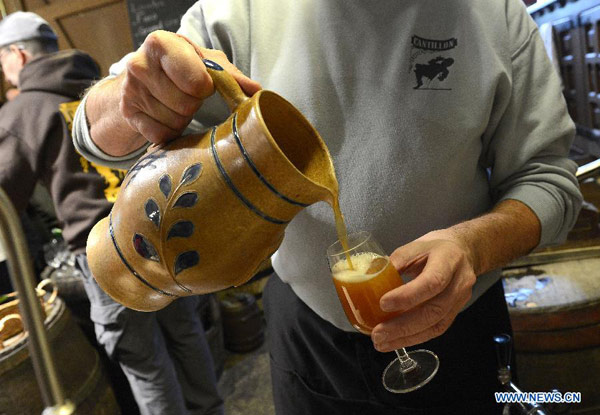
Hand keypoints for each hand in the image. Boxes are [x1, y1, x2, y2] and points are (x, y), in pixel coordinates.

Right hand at [120, 30, 261, 143]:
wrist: (144, 79)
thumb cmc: (182, 67)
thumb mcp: (206, 63)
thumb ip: (230, 76)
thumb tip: (256, 92)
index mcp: (161, 43)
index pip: (197, 81)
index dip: (205, 88)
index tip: (203, 84)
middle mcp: (139, 64)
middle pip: (186, 104)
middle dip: (193, 104)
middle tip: (187, 95)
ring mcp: (130, 90)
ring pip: (174, 121)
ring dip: (182, 119)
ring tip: (176, 105)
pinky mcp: (128, 114)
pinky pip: (160, 135)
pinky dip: (169, 132)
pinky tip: (166, 118)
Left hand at [371, 230, 476, 351]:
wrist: (464, 252)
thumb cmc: (435, 248)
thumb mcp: (415, 245)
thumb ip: (396, 261)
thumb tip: (370, 277)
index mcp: (448, 260)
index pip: (431, 282)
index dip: (408, 296)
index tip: (383, 304)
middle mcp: (458, 283)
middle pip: (434, 310)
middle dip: (403, 326)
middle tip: (377, 333)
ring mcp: (459, 300)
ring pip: (435, 325)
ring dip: (406, 338)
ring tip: (382, 343)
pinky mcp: (455, 313)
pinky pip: (436, 329)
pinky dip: (414, 338)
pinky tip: (396, 342)